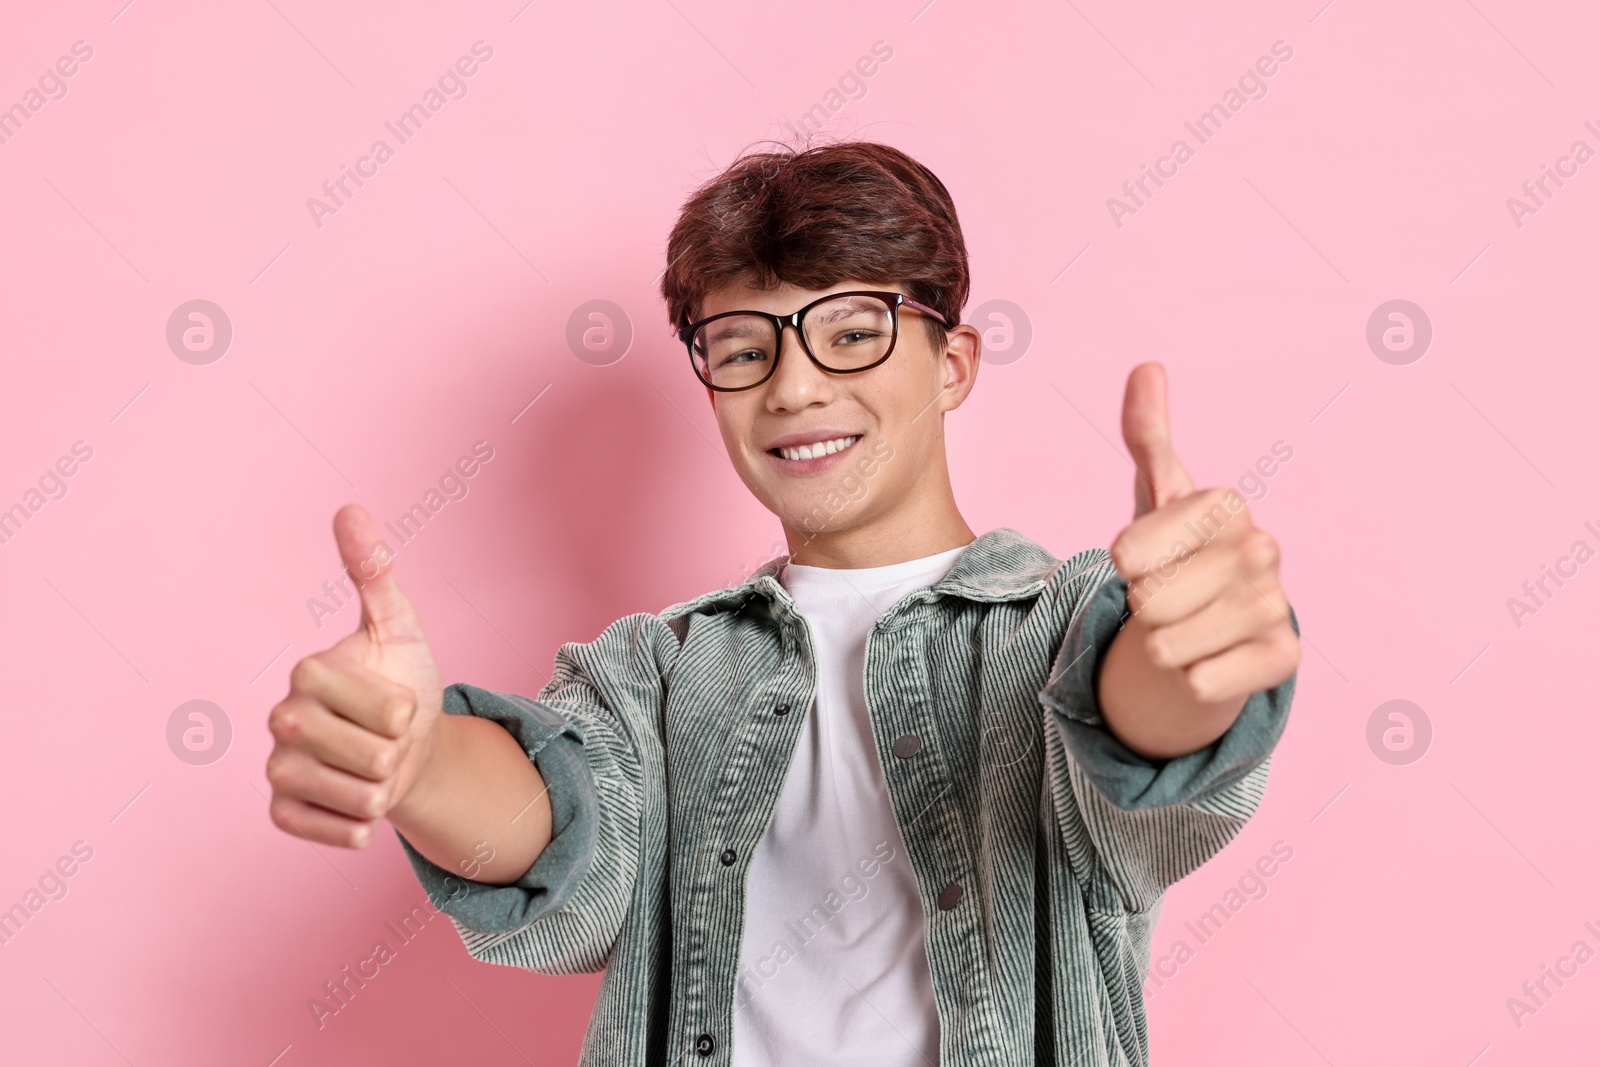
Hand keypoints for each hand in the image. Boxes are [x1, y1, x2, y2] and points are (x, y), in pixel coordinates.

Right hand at [265, 504, 445, 847]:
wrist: (407, 748)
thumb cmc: (403, 682)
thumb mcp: (400, 628)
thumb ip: (374, 573)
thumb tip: (348, 508)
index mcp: (308, 672)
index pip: (377, 707)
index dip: (403, 711)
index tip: (400, 701)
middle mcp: (282, 719)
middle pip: (365, 755)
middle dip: (397, 752)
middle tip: (388, 740)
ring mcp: (278, 767)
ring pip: (356, 797)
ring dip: (385, 789)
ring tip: (377, 768)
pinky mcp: (282, 812)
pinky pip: (333, 830)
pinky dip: (361, 825)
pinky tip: (359, 802)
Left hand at [1108, 363, 1298, 706]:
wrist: (1215, 619)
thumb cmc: (1179, 549)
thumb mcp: (1156, 492)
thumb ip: (1145, 433)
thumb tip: (1147, 366)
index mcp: (1226, 505)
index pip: (1127, 554)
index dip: (1124, 564)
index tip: (1148, 557)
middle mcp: (1263, 549)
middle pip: (1146, 603)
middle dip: (1143, 607)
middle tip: (1171, 593)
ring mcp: (1278, 606)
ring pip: (1165, 648)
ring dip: (1163, 645)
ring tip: (1189, 622)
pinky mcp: (1284, 660)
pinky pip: (1197, 684)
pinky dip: (1190, 679)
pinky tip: (1213, 655)